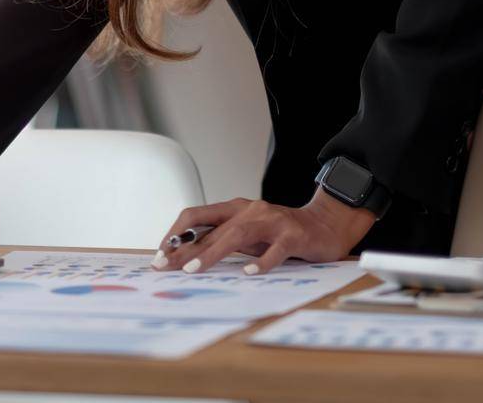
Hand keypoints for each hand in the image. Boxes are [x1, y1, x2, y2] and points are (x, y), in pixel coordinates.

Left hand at [153, 186, 377, 274]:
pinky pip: (275, 250)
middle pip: (211, 227)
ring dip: (212, 253)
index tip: (159, 255)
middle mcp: (249, 211)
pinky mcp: (292, 235)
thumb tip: (183, 257)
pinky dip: (262, 261)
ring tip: (193, 270)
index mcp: (233, 209)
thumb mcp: (246, 234)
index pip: (195, 216)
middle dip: (185, 248)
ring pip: (237, 235)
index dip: (174, 234)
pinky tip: (249, 273)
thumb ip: (221, 241)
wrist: (323, 224)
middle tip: (166, 267)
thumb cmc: (279, 232)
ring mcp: (271, 222)